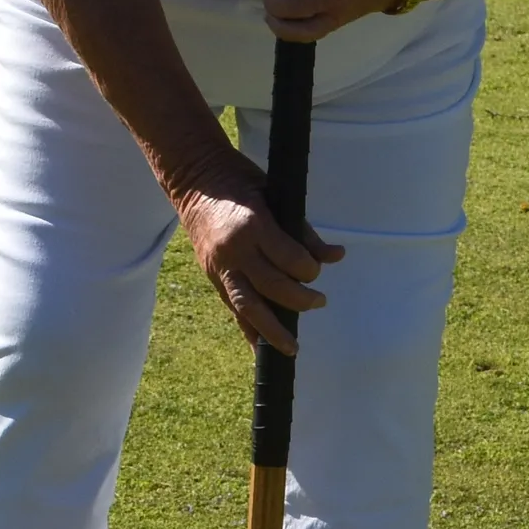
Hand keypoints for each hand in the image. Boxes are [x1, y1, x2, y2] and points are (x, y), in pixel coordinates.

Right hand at [175, 172, 342, 352]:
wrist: (193, 180)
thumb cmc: (241, 181)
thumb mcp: (276, 197)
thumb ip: (304, 231)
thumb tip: (336, 256)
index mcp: (254, 225)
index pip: (289, 260)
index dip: (309, 270)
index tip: (316, 271)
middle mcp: (236, 251)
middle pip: (272, 287)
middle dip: (300, 300)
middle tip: (319, 302)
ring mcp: (221, 267)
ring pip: (249, 306)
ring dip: (273, 330)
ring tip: (292, 348)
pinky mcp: (213, 277)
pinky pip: (233, 309)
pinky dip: (249, 330)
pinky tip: (262, 348)